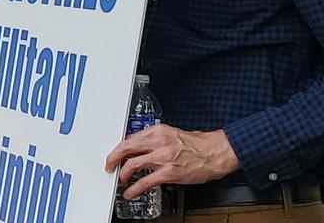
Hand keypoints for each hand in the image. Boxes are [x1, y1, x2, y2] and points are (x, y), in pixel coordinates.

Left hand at [105, 125, 238, 198]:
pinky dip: (134, 189)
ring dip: (122, 173)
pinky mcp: (168, 173)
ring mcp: (162, 157)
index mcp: (158, 131)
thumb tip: (140, 147)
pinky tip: (131, 192)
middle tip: (109, 165)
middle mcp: (158, 142)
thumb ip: (155, 140)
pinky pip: (144, 182)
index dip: (120, 147)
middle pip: (126, 147)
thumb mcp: (172, 134)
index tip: (116, 153)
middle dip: (113, 157)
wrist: (215, 153)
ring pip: (132, 164)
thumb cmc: (197, 145)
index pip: (131, 137)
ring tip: (121, 180)